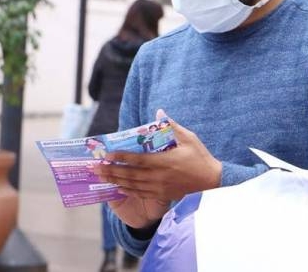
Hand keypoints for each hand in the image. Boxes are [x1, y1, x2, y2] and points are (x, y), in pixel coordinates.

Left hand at [94, 112, 221, 224]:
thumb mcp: (189, 139)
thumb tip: (159, 112)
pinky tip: (118, 187)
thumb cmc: (200, 158)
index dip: (121, 157)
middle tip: (95, 168)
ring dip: (115, 181)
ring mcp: (159, 187)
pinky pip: (141, 193)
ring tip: (101, 177)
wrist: (213, 182)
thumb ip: (172, 126)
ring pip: (133, 185)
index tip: (107, 155)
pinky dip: (128, 190)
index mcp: (163, 161)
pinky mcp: (162, 195)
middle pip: (130, 174)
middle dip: (111, 171)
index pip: (137, 159)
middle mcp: (158, 176)